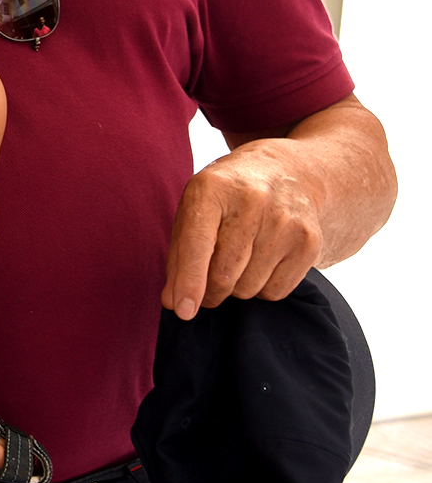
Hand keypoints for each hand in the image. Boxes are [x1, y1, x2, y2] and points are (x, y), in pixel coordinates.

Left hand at [162, 142, 324, 318]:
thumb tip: (173, 302)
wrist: (284, 172)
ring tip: (238, 262)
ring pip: (249, 288)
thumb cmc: (227, 197)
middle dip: (209, 293)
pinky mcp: (309, 241)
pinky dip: (262, 288)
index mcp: (212, 188)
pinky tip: (261, 263)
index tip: (182, 311)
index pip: (197, 244)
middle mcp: (252, 201)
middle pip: (223, 275)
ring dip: (236, 288)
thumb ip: (179, 255)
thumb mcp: (194, 209)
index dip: (189, 282)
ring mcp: (285, 221)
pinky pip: (276, 291)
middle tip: (206, 288)